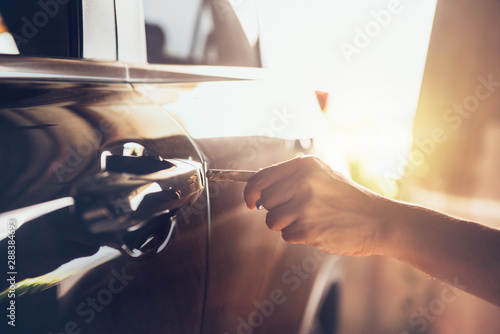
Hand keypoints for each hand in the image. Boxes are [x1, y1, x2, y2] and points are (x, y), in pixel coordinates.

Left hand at [243, 156, 396, 256]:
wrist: (377, 220)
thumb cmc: (346, 199)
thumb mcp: (322, 175)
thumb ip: (290, 177)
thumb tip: (255, 191)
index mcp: (304, 165)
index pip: (260, 178)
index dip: (250, 192)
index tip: (250, 201)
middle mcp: (302, 182)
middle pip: (264, 201)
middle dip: (275, 209)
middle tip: (297, 211)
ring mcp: (305, 206)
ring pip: (272, 221)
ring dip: (286, 225)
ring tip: (309, 220)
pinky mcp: (308, 228)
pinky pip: (287, 235)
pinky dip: (298, 236)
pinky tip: (318, 229)